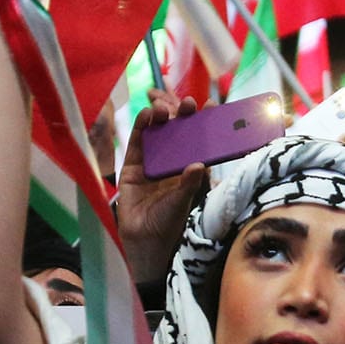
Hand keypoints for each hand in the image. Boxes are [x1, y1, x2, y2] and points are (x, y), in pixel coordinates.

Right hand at [114, 97, 209, 284]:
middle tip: (190, 104)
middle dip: (183, 116)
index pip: (199, 140)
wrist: (145, 240)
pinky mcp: (133, 166)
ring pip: (158, 134)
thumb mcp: (183, 202)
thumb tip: (199, 165)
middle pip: (178, 132)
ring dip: (161, 118)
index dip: (204, 124)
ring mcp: (151, 162)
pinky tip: (146, 115)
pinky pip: (138, 143)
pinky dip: (141, 127)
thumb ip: (189, 183)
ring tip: (164, 109)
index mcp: (189, 167)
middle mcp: (171, 161)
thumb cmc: (169, 222)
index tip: (212, 107)